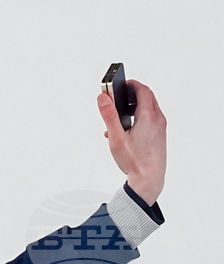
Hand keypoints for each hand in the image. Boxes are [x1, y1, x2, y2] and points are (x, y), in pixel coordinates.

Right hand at [98, 80, 166, 204]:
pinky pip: (150, 118)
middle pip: (147, 97)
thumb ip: (109, 116)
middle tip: (118, 96)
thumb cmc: (134, 160)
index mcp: (148, 116)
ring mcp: (160, 127)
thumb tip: (103, 97)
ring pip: (149, 108)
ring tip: (119, 114)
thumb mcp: (116, 138)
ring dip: (135, 105)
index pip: (143, 90)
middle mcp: (158, 119)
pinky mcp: (159, 135)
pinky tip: (126, 129)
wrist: (149, 179)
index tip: (120, 84)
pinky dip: (139, 116)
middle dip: (132, 93)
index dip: (131, 84)